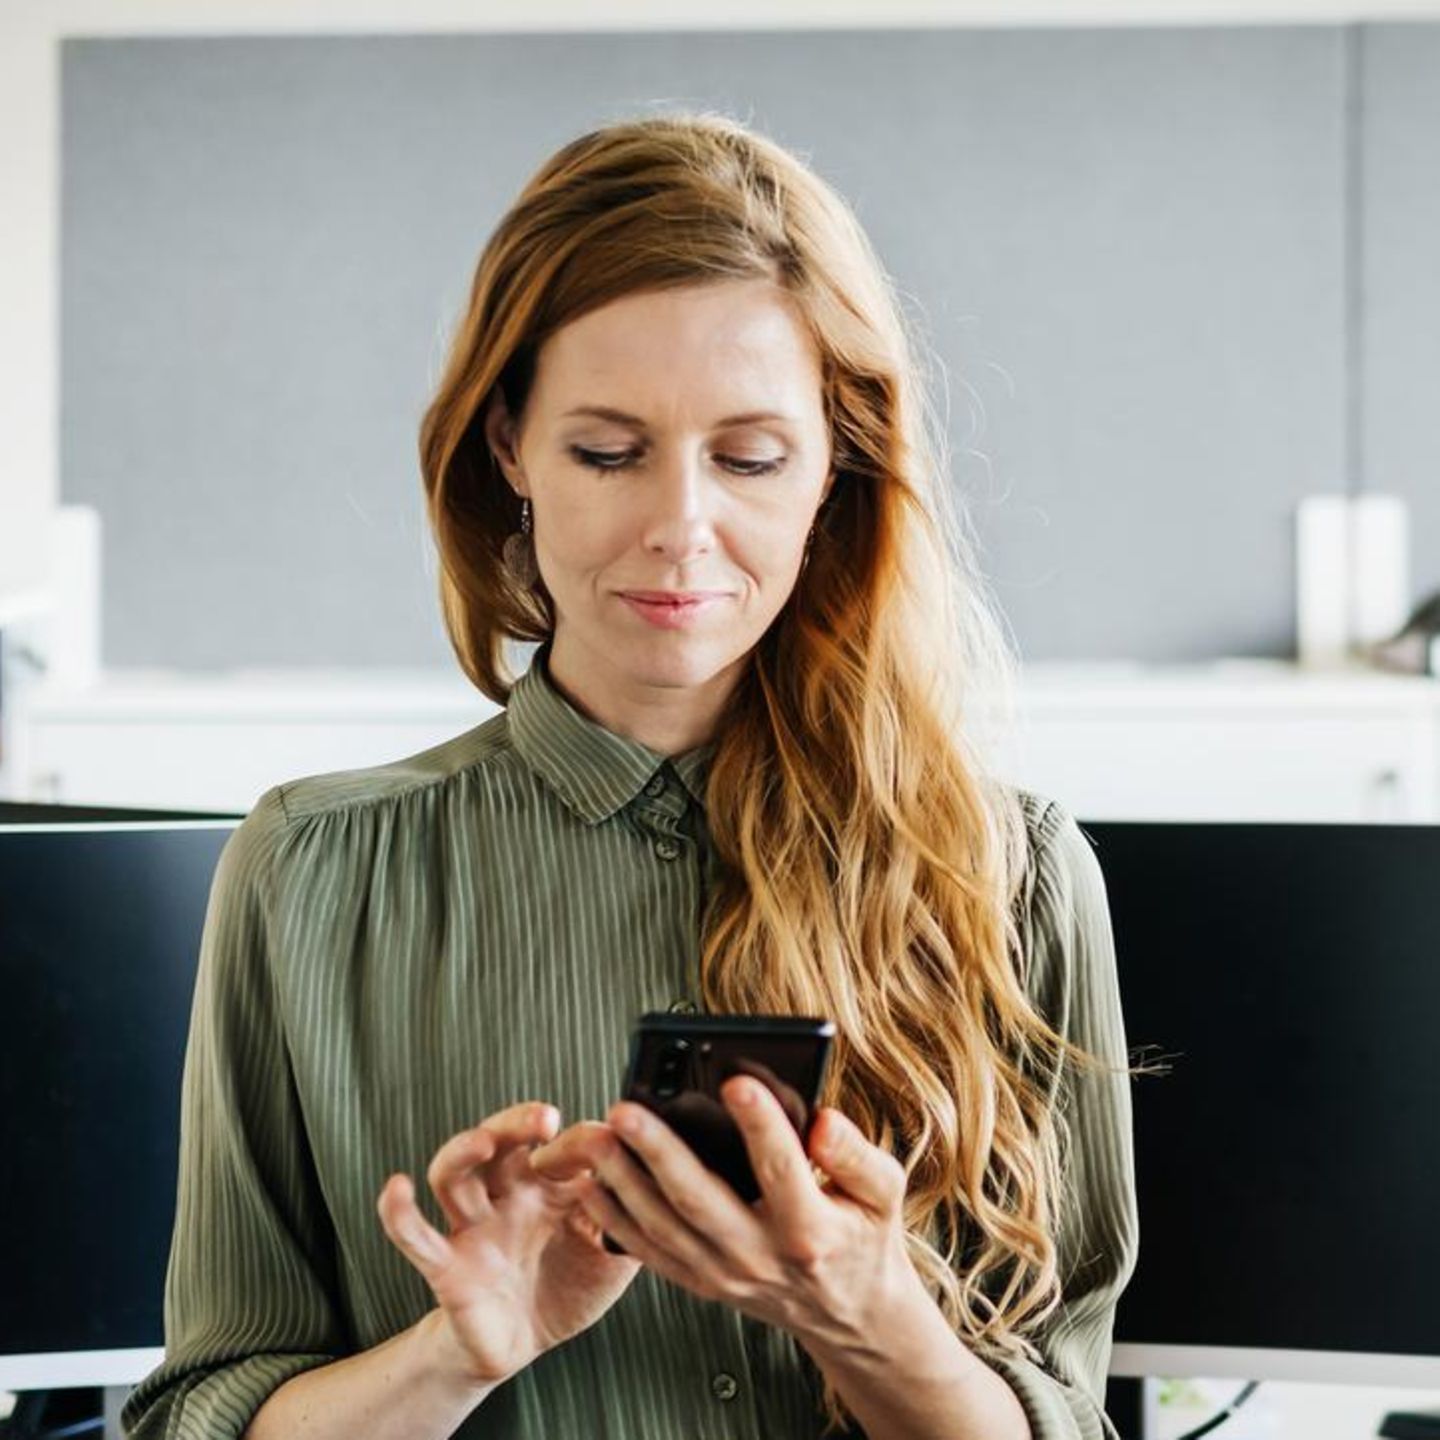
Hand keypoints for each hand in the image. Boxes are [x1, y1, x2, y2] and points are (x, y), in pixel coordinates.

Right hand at [375, 1100, 640, 1386]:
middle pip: (503, 1142)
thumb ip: (634, 1220)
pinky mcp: (447, 1264)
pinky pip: (415, 1236)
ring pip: (456, 1174)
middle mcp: (508, 1195)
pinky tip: (397, 1189)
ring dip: (464, 1150)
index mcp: (549, 1187)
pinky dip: (399, 1213)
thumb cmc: (564, 1288)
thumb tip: (669, 1181)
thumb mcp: (613, 1256)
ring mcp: (474, 1225)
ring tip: (481, 1141)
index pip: (559, 1148)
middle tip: (546, 1118)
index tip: (607, 1139)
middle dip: (519, 1122)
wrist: (520, 1347)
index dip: (578, 1141)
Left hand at [528, 1078, 923, 1354]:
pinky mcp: (701, 1282)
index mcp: (811, 1230)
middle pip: (701, 1200)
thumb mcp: (882, 1194)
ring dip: (623, 1180)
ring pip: (663, 1226)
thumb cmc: (863, 1238)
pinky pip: (650, 1251)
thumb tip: (824, 1122)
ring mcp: (725, 1274)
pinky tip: (592, 1182)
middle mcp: (761, 1256)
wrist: (849, 1314)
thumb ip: (856, 1156)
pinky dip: (615, 1218)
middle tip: (627, 1110)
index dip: (760, 1124)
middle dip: (658, 1152)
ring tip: (598, 1137)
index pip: (781, 1169)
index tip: (736, 1083)